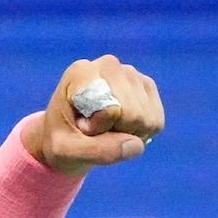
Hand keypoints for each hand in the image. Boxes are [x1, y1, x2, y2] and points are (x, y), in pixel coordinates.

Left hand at [22, 54, 164, 175]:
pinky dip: (141, 132)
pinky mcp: (147, 86)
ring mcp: (131, 74)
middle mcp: (109, 65)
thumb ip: (97, 151)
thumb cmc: (61, 140)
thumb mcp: (67, 152)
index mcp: (81, 72)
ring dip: (128, 133)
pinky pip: (156, 122)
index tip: (81, 125)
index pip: (110, 107)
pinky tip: (120, 126)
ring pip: (147, 119)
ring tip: (105, 127)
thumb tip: (137, 145)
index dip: (98, 127)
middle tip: (94, 129)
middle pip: (133, 114)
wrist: (68, 134)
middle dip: (116, 131)